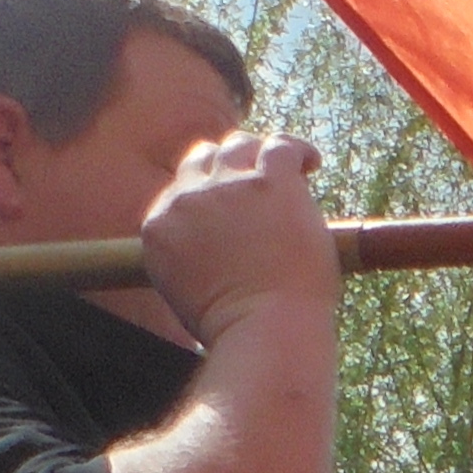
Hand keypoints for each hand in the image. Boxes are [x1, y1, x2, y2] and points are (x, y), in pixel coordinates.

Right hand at [136, 127, 337, 346]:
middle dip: (227, 165)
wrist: (265, 328)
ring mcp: (228, 186)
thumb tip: (220, 251)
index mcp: (161, 226)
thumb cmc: (236, 326)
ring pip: (239, 145)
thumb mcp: (188, 292)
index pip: (180, 188)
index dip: (208, 190)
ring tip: (285, 169)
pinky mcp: (270, 182)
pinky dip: (298, 151)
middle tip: (255, 181)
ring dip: (259, 153)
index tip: (231, 203)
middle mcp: (187, 198)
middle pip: (203, 158)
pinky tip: (311, 163)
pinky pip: (282, 146)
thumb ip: (193, 258)